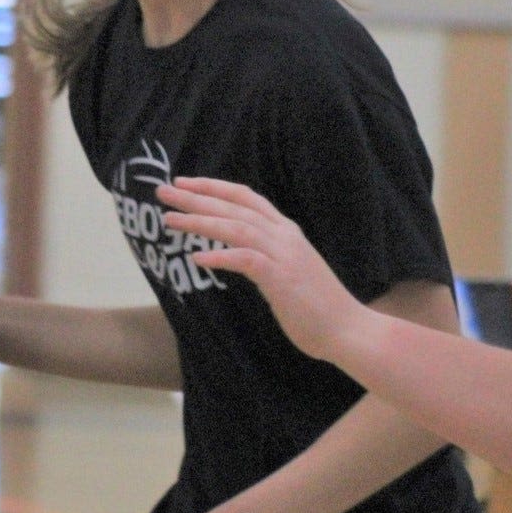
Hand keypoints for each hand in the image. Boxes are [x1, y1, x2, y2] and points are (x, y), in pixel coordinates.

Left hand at [158, 176, 365, 360]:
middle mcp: (284, 236)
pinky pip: (246, 260)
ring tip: (170, 220)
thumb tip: (242, 255)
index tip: (184, 183)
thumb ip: (268, 257)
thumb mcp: (290, 271)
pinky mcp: (282, 279)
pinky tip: (197, 258)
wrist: (348, 329)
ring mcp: (284, 256)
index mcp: (286, 232)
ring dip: (200, 222)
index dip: (214, 187)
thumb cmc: (318, 307)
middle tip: (163, 192)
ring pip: (236, 228)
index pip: (246, 198)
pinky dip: (221, 257)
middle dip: (196, 198)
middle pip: (234, 208)